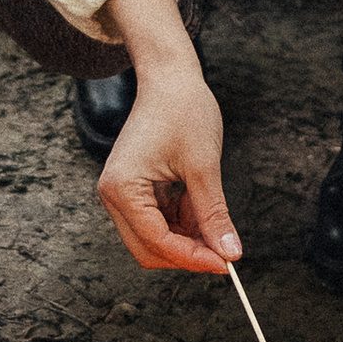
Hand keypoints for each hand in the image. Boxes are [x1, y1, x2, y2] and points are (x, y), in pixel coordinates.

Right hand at [98, 59, 239, 274]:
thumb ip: (213, 215)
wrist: (170, 78)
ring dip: (186, 239)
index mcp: (122, 188)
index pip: (156, 241)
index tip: (226, 263)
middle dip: (187, 253)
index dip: (193, 257)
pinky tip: (201, 210)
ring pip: (154, 239)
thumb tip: (229, 253)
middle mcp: (113, 194)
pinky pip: (157, 222)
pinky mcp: (134, 189)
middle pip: (148, 248)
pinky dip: (182, 224)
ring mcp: (122, 192)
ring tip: (214, 222)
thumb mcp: (203, 167)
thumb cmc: (183, 110)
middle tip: (224, 251)